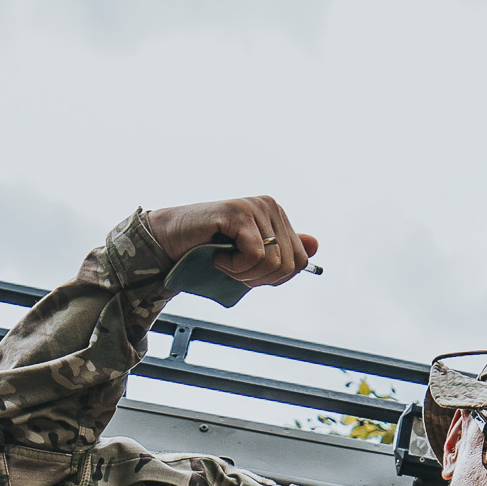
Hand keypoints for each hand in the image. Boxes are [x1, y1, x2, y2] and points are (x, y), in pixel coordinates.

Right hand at [146, 196, 317, 287]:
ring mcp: (255, 207)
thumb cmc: (209, 251)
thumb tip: (316, 245)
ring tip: (224, 261)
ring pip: (272, 262)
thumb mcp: (251, 258)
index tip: (249, 272)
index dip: (275, 279)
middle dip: (259, 279)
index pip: (300, 261)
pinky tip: (218, 256)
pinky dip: (235, 265)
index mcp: (278, 216)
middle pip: (289, 265)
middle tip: (233, 269)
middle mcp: (270, 207)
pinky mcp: (239, 212)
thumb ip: (283, 252)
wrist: (170, 241)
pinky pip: (255, 253)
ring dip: (244, 273)